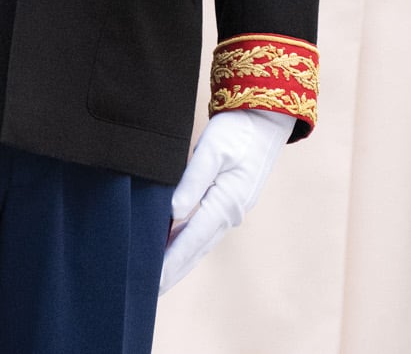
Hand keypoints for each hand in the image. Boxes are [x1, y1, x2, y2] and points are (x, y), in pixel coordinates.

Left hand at [159, 108, 293, 292]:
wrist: (263, 120)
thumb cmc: (236, 132)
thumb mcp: (212, 151)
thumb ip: (191, 182)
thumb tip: (173, 212)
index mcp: (225, 203)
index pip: (190, 240)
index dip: (169, 261)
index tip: (150, 279)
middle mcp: (229, 214)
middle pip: (194, 250)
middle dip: (171, 271)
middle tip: (147, 291)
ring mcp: (230, 212)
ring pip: (199, 244)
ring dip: (179, 262)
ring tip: (156, 279)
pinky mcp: (227, 204)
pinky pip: (203, 232)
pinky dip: (187, 246)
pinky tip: (172, 250)